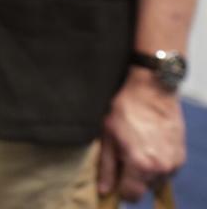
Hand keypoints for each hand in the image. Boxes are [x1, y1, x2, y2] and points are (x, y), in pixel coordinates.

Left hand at [98, 68, 185, 201]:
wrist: (151, 91)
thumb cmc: (125, 110)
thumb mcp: (108, 137)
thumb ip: (107, 168)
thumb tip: (105, 191)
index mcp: (140, 165)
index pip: (131, 196)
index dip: (120, 189)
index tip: (115, 177)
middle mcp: (161, 168)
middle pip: (144, 190)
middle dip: (133, 180)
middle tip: (124, 157)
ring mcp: (174, 163)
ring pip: (156, 181)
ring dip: (146, 173)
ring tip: (137, 149)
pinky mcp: (181, 156)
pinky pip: (167, 171)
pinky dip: (158, 165)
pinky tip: (149, 146)